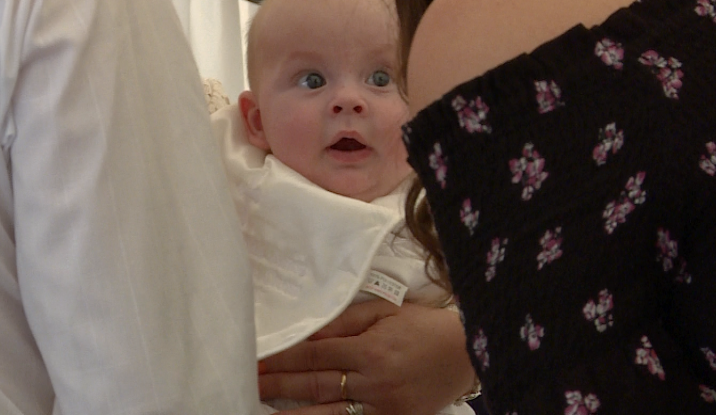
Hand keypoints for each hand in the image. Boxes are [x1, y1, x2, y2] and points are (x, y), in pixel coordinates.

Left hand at [258, 299, 474, 414]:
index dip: (282, 359)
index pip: (313, 355)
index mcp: (368, 350)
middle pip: (314, 385)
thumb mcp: (385, 311)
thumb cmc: (422, 326)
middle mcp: (373, 382)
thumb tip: (307, 331)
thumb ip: (344, 321)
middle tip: (249, 384)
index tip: (257, 359)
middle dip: (278, 385)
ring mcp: (382, 407)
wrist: (466, 353)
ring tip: (262, 412)